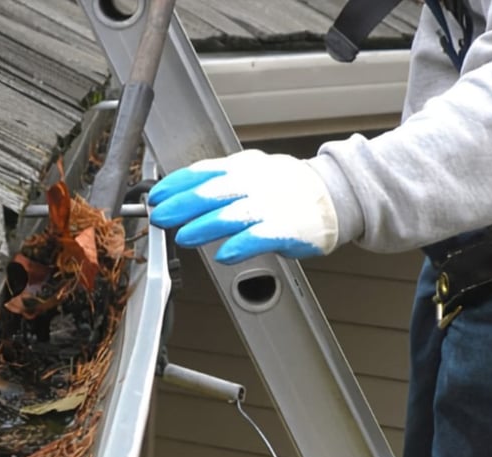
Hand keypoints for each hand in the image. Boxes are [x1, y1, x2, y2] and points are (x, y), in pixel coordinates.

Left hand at [148, 149, 338, 263]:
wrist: (334, 194)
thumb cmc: (287, 188)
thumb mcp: (251, 173)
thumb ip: (219, 181)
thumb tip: (179, 192)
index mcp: (245, 167)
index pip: (205, 171)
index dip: (177, 184)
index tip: (156, 195)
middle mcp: (257, 183)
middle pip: (214, 192)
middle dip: (184, 204)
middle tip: (161, 216)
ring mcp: (273, 205)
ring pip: (234, 214)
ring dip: (205, 226)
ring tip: (184, 236)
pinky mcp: (288, 228)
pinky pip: (262, 236)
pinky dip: (241, 245)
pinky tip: (225, 254)